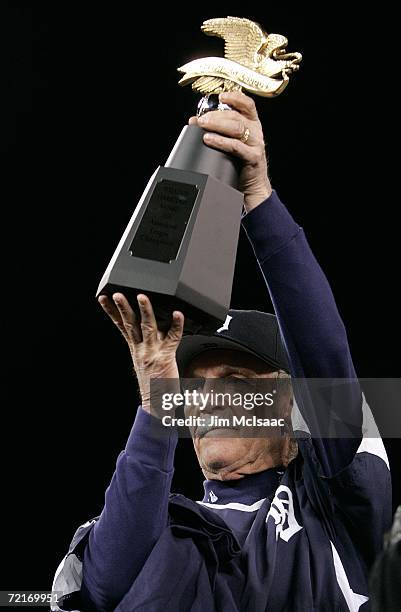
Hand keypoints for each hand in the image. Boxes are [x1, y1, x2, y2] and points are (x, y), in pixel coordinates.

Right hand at [98, 293, 183, 412]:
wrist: (156, 404)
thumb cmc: (154, 383)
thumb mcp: (144, 360)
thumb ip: (146, 344)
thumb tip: (153, 327)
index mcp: (135, 348)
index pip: (120, 326)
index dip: (111, 311)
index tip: (104, 298)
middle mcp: (141, 348)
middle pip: (130, 324)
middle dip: (123, 308)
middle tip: (118, 294)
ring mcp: (152, 352)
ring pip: (147, 327)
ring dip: (145, 311)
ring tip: (142, 297)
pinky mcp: (166, 357)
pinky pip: (172, 338)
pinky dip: (176, 325)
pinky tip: (178, 314)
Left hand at [189, 91, 271, 211]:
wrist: (253, 187)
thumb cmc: (240, 164)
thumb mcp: (232, 143)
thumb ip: (218, 130)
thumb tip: (195, 121)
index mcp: (252, 124)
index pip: (247, 104)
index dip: (235, 97)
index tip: (221, 96)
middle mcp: (256, 132)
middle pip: (236, 116)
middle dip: (216, 116)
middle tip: (201, 119)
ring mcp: (256, 144)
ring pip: (237, 128)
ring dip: (217, 125)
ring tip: (203, 126)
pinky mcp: (253, 157)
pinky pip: (236, 146)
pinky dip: (221, 141)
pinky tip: (209, 139)